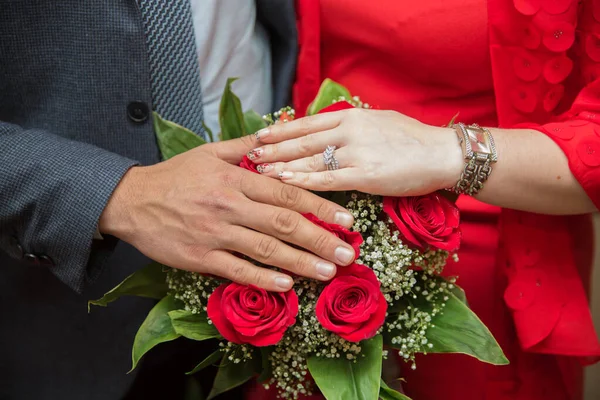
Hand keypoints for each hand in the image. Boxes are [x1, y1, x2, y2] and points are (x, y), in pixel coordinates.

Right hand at [98, 136, 355, 291]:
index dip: (320, 206)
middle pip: (284, 223)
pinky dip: (262, 279)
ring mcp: (216, 233)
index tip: (346, 219)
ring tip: (328, 272)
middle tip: (348, 254)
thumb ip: (245, 146)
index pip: (287, 193)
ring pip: (266, 249)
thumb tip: (275, 135)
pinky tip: (286, 285)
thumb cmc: (174, 176)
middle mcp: (230, 206)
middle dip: (320, 239)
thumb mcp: (209, 152)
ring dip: (300, 262)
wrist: (130, 200)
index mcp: (236, 179)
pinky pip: (237, 269)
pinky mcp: (200, 257)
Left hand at [249, 108, 463, 195]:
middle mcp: (349, 131)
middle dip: (274, 149)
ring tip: (260, 172)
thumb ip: (351, 126)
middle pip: (302, 140)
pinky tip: (285, 184)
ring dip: (282, 166)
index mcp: (351, 117)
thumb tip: (327, 129)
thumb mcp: (378, 121)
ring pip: (310, 160)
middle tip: (250, 155)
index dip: (281, 131)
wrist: (442, 154)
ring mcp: (355, 153)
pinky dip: (302, 181)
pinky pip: (326, 179)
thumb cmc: (411, 140)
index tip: (260, 136)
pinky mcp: (364, 176)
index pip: (307, 123)